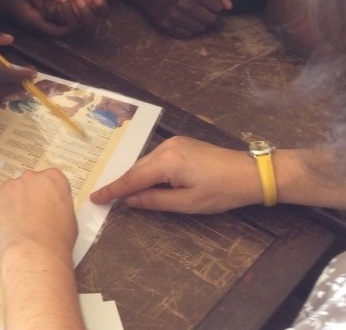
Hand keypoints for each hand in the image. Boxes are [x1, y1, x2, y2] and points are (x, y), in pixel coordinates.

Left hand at [0, 168, 76, 260]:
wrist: (34, 254)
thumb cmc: (57, 241)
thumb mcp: (69, 218)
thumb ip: (58, 203)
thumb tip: (50, 208)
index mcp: (53, 179)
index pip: (49, 178)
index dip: (45, 193)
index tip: (44, 204)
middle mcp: (32, 177)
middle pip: (28, 183)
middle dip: (28, 196)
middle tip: (30, 217)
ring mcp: (11, 186)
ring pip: (10, 192)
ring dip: (12, 204)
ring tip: (16, 226)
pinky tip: (5, 228)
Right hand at [90, 136, 260, 213]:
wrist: (250, 173)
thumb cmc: (222, 192)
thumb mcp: (187, 203)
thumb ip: (155, 200)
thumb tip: (129, 200)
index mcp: (166, 162)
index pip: (132, 179)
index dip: (113, 190)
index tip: (95, 197)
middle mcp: (165, 147)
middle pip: (136, 168)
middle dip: (121, 183)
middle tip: (104, 198)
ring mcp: (173, 142)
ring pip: (145, 162)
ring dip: (135, 177)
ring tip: (123, 193)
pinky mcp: (180, 143)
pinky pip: (155, 158)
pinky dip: (147, 170)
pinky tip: (145, 181)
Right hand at [121, 0, 231, 37]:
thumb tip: (230, 7)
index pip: (218, 7)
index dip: (215, 5)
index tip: (207, 3)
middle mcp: (182, 4)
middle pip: (211, 20)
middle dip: (208, 16)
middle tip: (199, 11)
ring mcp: (173, 17)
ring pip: (200, 29)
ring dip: (199, 24)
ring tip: (191, 16)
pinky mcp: (166, 27)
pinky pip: (187, 35)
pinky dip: (188, 30)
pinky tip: (183, 22)